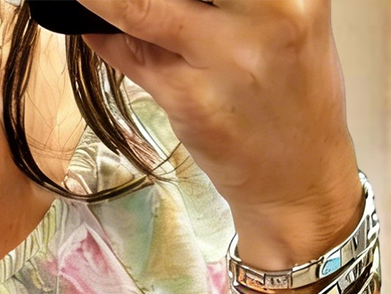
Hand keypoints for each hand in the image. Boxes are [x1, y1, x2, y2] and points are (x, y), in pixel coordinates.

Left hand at [81, 0, 362, 266]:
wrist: (299, 177)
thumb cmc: (291, 94)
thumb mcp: (283, 20)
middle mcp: (267, 12)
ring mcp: (225, 57)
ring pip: (140, 6)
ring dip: (106, 1)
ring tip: (91, 0)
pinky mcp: (189, 98)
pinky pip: (130, 54)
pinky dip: (104, 36)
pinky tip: (93, 27)